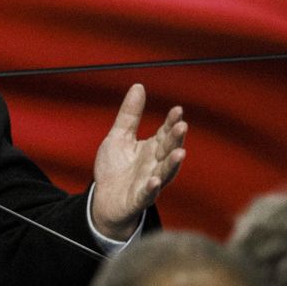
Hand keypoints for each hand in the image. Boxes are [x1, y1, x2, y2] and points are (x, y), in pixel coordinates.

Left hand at [91, 84, 186, 239]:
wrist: (104, 199)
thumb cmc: (115, 168)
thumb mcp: (119, 136)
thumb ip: (130, 114)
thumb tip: (139, 86)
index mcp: (152, 149)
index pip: (165, 133)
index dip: (171, 122)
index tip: (177, 110)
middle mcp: (154, 165)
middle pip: (168, 150)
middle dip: (176, 139)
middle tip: (182, 126)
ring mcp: (148, 182)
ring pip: (165, 173)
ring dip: (172, 163)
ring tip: (180, 153)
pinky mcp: (138, 199)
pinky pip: (147, 194)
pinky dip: (152, 188)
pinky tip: (154, 180)